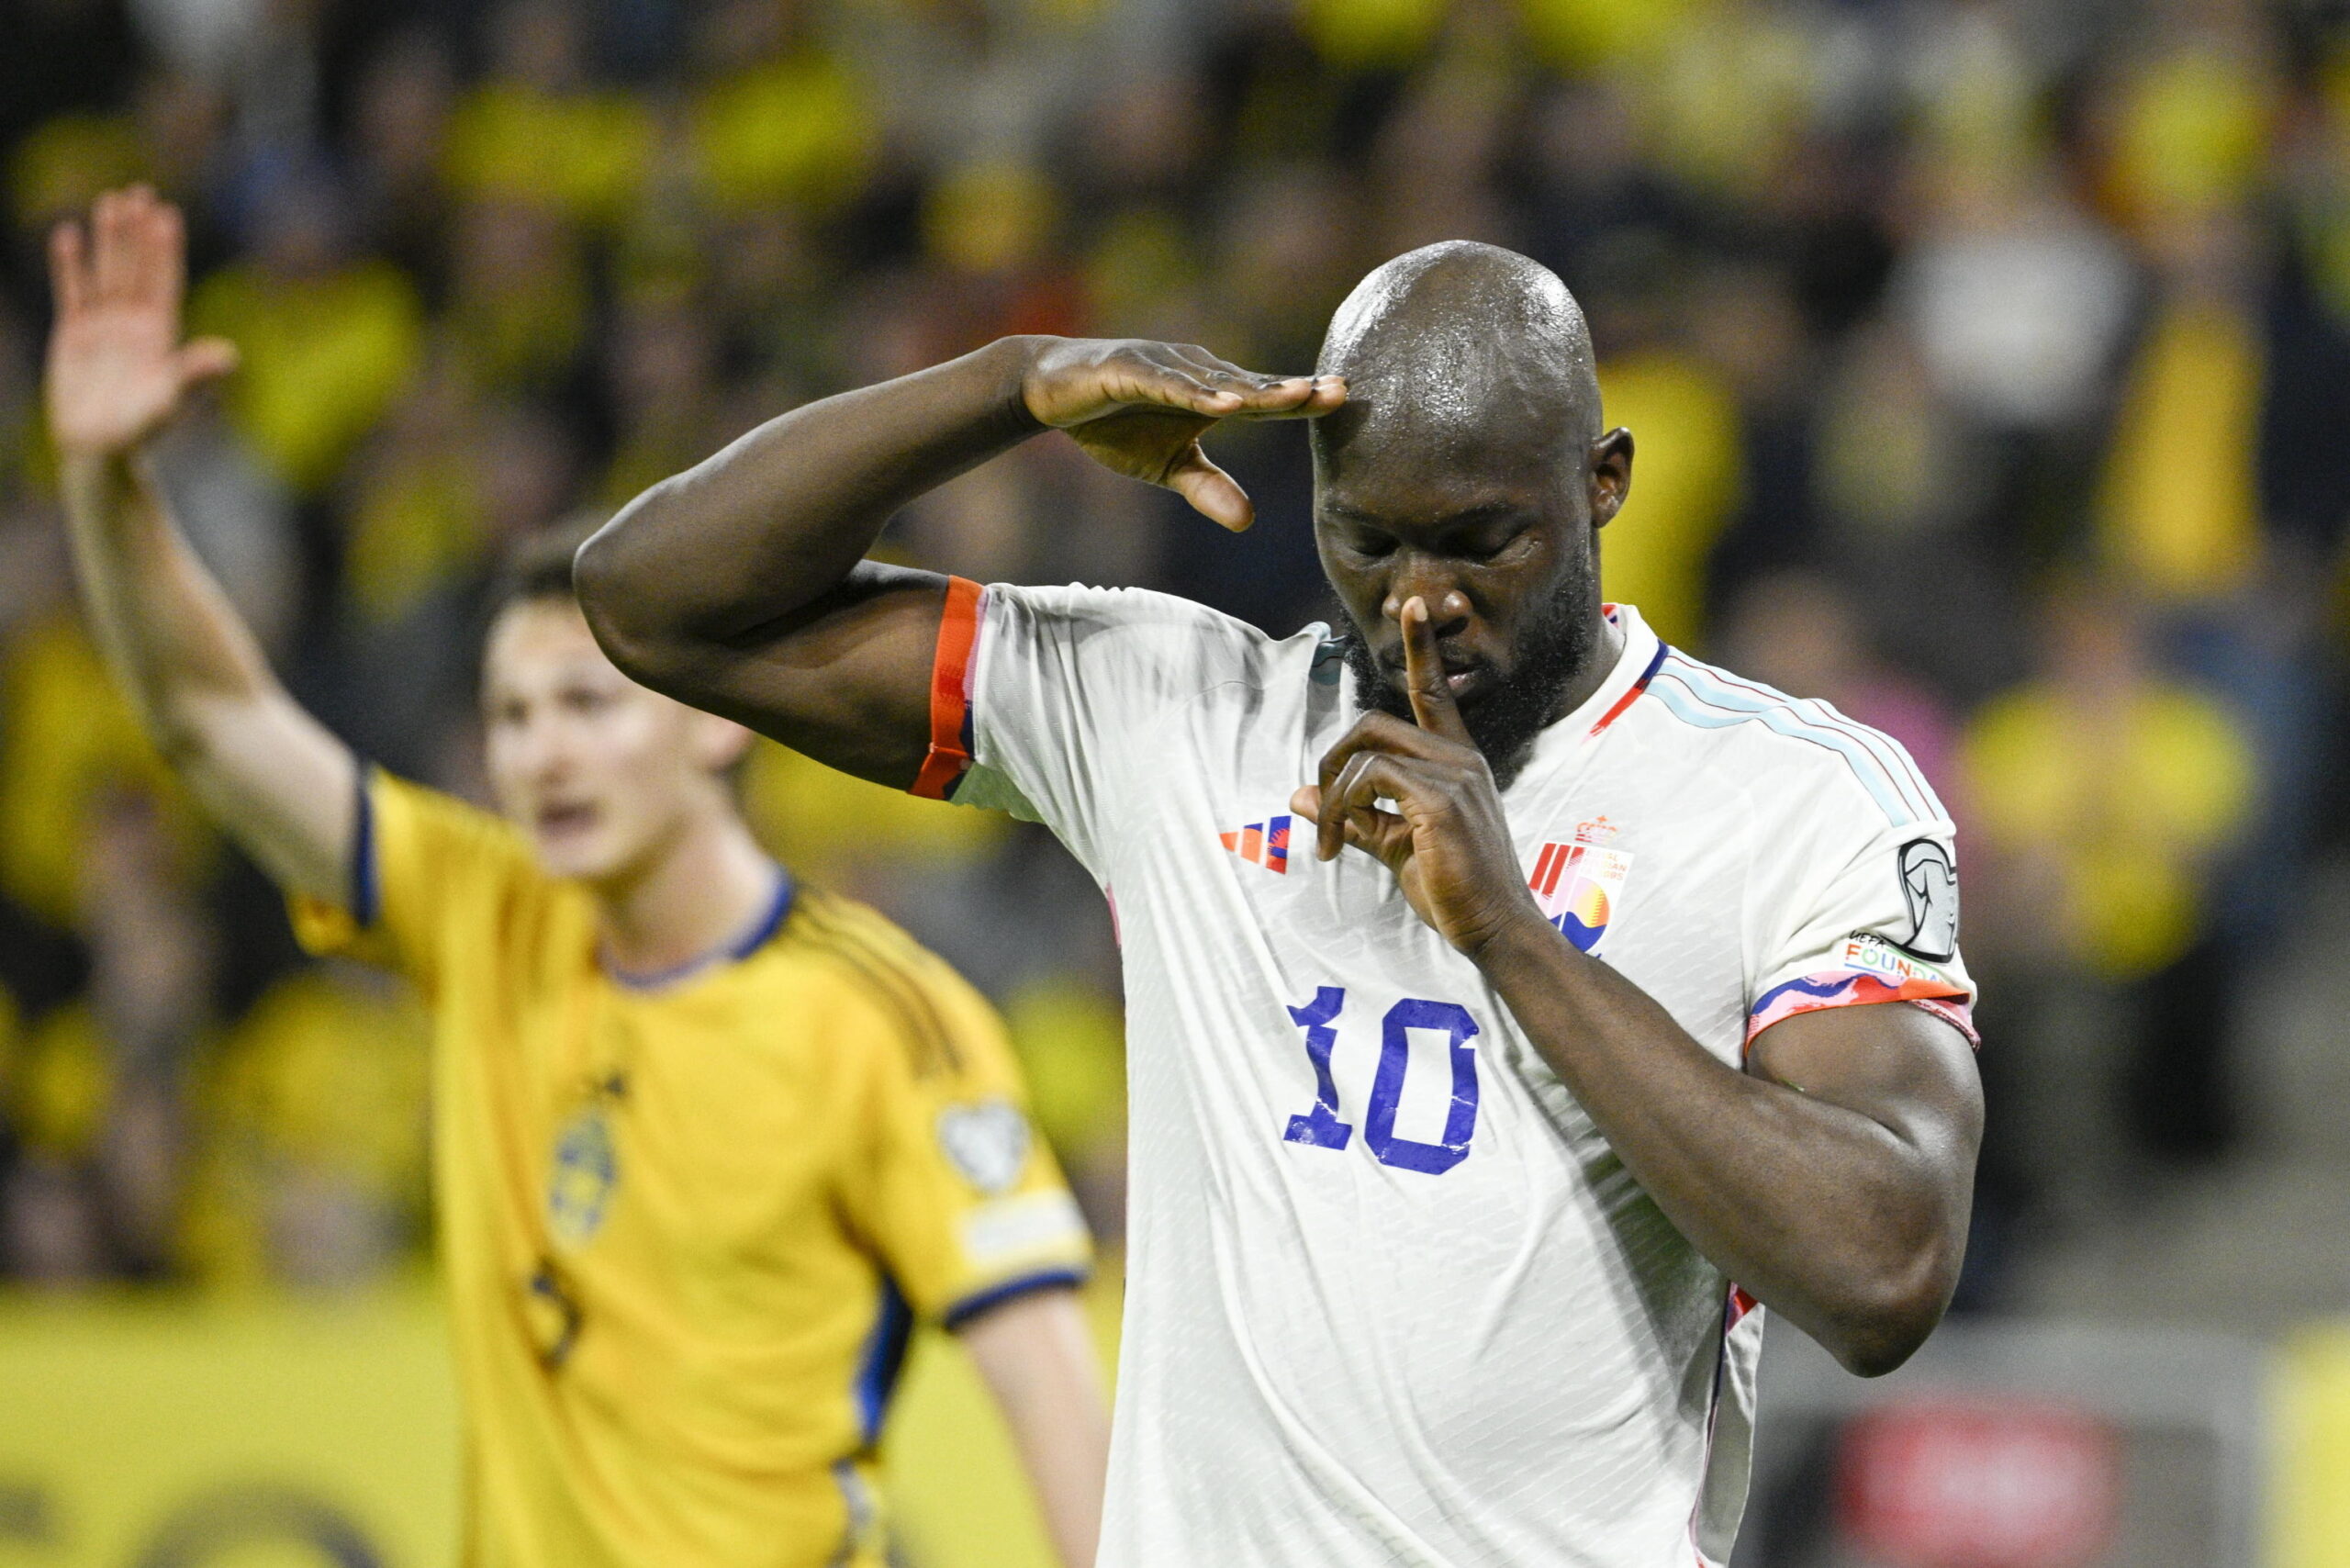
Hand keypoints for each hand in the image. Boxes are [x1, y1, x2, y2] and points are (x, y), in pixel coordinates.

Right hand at [45, 186, 237, 460]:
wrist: (100, 449)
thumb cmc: (140, 431)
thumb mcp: (169, 401)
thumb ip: (195, 376)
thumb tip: (231, 356)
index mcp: (161, 335)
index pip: (164, 282)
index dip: (165, 249)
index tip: (168, 214)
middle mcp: (135, 324)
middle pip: (136, 267)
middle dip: (137, 231)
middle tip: (139, 191)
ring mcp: (104, 326)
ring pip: (106, 272)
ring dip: (108, 239)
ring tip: (109, 200)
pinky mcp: (74, 333)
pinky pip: (72, 291)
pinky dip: (70, 264)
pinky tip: (69, 234)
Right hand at [1018, 337, 1344, 530]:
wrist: (1049, 392)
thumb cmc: (1113, 423)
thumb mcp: (1165, 467)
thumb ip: (1207, 488)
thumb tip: (1250, 523)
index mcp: (1210, 393)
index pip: (1263, 399)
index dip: (1302, 399)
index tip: (1345, 400)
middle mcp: (1194, 372)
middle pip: (1251, 385)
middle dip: (1293, 389)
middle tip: (1339, 391)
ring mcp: (1162, 367)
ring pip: (1215, 382)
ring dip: (1254, 389)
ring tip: (1294, 397)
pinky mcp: (1127, 370)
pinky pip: (1166, 384)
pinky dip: (1194, 392)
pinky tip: (1222, 402)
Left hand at [1291, 596, 1548, 958]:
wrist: (1496, 929)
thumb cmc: (1454, 890)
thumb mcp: (1397, 847)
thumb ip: (1354, 817)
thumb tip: (1301, 796)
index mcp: (1456, 762)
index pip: (1434, 692)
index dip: (1421, 647)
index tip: (1414, 604)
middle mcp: (1459, 759)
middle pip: (1374, 723)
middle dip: (1333, 761)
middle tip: (1323, 815)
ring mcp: (1454, 776)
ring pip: (1366, 753)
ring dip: (1333, 797)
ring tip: (1330, 842)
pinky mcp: (1442, 802)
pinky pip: (1370, 781)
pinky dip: (1342, 809)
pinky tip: (1341, 844)